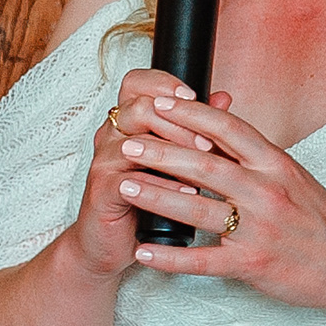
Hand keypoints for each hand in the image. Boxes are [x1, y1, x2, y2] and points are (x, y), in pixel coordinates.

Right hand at [67, 69, 233, 275]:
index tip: (195, 98)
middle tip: (208, 143)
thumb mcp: (176, 161)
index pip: (138, 83)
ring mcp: (104, 162)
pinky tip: (188, 194)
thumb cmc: (147, 199)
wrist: (113, 242)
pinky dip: (163, 187)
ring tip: (204, 166)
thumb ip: (197, 128)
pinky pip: (131, 180)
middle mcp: (111, 135)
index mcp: (127, 121)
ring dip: (175, 153)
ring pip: (136, 142)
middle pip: (139, 107)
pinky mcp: (101, 190)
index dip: (165, 85)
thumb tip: (224, 98)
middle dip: (179, 122)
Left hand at [112, 91, 325, 313]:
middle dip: (160, 152)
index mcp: (277, 164)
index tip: (160, 102)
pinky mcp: (252, 264)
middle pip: (205, 165)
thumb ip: (256, 155)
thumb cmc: (321, 220)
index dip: (191, 114)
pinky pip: (202, 261)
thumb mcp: (293, 176)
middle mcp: (267, 191)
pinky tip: (143, 252)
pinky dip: (169, 258)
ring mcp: (259, 229)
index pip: (229, 129)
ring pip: (198, 209)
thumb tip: (222, 125)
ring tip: (123, 186)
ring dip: (156, 196)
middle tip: (126, 141)